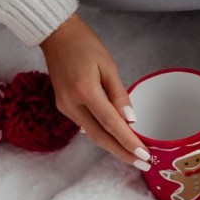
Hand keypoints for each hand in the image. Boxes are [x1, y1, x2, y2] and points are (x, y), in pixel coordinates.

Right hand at [40, 13, 149, 169]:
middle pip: (100, 137)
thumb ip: (119, 94)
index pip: (111, 123)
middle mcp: (72, 103)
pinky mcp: (64, 107)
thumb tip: (130, 119)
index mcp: (85, 90)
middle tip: (143, 164)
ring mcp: (65, 107)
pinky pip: (86, 126)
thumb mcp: (108, 66)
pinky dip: (102, 135)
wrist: (56, 34)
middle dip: (122, 153)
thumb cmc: (84, 45)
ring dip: (113, 147)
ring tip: (134, 156)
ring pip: (93, 134)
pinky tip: (116, 142)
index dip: (128, 142)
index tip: (144, 155)